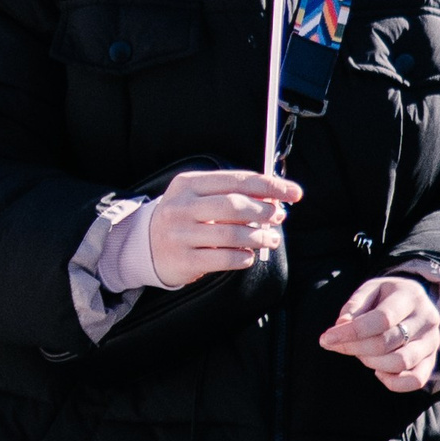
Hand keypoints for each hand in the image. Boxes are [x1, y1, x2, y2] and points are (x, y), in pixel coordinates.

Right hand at [145, 166, 299, 288]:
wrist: (145, 245)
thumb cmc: (184, 218)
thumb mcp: (200, 197)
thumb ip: (233, 194)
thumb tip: (275, 201)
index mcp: (188, 184)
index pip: (236, 180)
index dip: (269, 186)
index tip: (294, 193)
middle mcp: (181, 207)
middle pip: (233, 206)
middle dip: (264, 212)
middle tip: (278, 217)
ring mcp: (180, 234)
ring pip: (232, 235)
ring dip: (259, 237)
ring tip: (271, 239)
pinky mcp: (184, 260)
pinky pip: (224, 259)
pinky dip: (244, 258)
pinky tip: (249, 255)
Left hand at [320, 275, 439, 393]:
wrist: (415, 301)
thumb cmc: (386, 296)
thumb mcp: (370, 290)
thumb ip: (355, 305)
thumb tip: (341, 325)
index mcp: (410, 296)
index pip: (382, 319)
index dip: (352, 332)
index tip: (326, 338)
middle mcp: (427, 319)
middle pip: (387, 342)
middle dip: (355, 347)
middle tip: (338, 344)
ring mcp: (432, 342)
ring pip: (401, 362)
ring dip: (371, 363)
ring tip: (361, 353)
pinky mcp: (432, 360)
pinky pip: (416, 380)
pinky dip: (393, 382)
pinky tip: (378, 371)